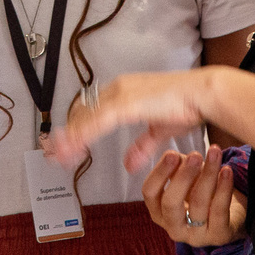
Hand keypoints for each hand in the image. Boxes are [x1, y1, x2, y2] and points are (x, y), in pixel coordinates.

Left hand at [52, 70, 212, 170]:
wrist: (201, 95)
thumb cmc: (185, 106)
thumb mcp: (159, 131)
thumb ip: (142, 146)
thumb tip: (129, 164)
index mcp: (123, 91)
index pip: (91, 110)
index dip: (76, 128)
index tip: (65, 146)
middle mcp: (118, 89)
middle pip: (83, 113)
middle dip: (67, 136)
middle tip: (53, 154)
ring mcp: (120, 94)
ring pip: (86, 118)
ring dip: (70, 138)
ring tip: (59, 156)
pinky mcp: (126, 103)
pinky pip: (98, 121)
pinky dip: (84, 135)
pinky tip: (75, 148)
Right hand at [142, 146, 246, 247]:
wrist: (231, 213)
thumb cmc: (200, 189)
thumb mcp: (184, 176)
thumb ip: (175, 164)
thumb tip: (172, 155)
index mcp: (159, 211)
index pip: (149, 192)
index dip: (159, 172)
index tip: (172, 153)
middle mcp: (173, 227)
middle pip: (170, 203)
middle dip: (183, 176)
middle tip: (195, 155)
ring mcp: (196, 236)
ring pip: (198, 202)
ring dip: (208, 174)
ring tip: (214, 153)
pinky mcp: (218, 236)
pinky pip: (219, 211)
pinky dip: (223, 188)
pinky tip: (226, 170)